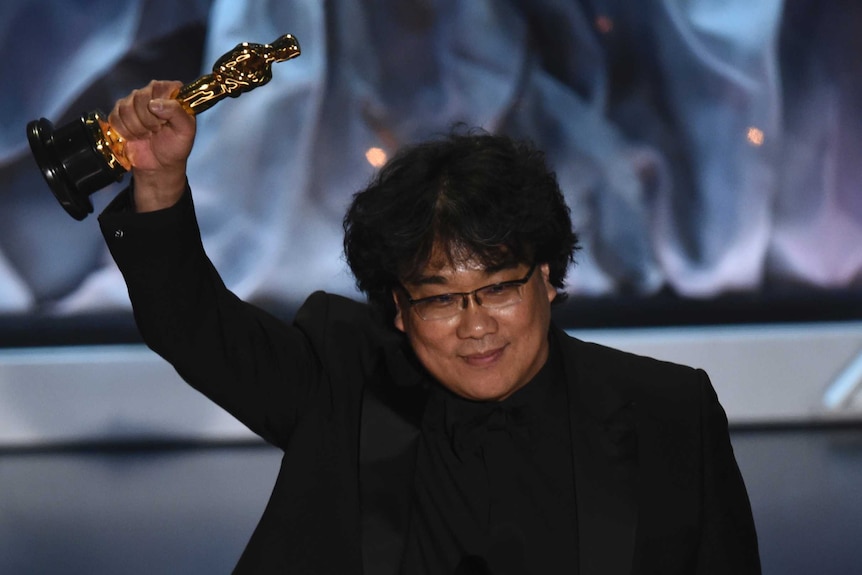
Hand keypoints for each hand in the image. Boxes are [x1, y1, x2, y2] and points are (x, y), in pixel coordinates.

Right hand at [108, 80, 195, 211]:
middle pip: (140, 96)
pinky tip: (136, 136)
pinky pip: (115, 116)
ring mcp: (134, 102)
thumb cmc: (176, 146)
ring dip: (137, 127)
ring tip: (148, 134)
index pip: (159, 87)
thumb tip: (154, 103)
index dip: (160, 106)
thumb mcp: (186, 131)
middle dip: (148, 120)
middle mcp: (151, 93)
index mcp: (171, 93)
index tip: (165, 121)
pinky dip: (125, 131)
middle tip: (157, 130)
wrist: (159, 165)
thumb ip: (177, 112)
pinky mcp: (119, 113)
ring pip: (126, 107)